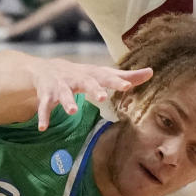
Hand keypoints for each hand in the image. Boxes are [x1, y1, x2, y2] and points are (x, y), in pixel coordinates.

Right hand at [32, 60, 150, 130]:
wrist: (46, 68)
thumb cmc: (82, 74)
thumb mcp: (102, 73)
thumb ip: (125, 75)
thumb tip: (151, 72)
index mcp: (92, 74)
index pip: (106, 76)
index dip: (117, 81)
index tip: (128, 86)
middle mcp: (76, 78)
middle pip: (86, 83)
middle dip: (93, 89)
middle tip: (101, 97)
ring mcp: (60, 86)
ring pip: (64, 93)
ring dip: (67, 101)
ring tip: (72, 111)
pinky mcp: (46, 96)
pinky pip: (44, 106)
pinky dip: (43, 116)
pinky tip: (43, 127)